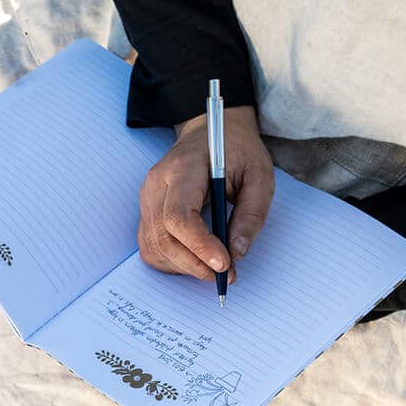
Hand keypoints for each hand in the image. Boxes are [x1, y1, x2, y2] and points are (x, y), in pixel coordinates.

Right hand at [137, 106, 274, 283]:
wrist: (208, 131)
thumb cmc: (235, 150)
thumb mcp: (259, 174)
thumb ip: (252, 214)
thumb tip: (238, 253)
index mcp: (183, 169)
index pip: (179, 217)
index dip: (199, 246)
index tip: (224, 264)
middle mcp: (156, 185)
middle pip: (164, 238)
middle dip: (194, 264)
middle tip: (225, 275)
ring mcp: (146, 199)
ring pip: (154, 248)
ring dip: (183, 267)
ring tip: (212, 268)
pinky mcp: (146, 212)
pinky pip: (151, 248)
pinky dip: (171, 262)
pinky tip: (193, 260)